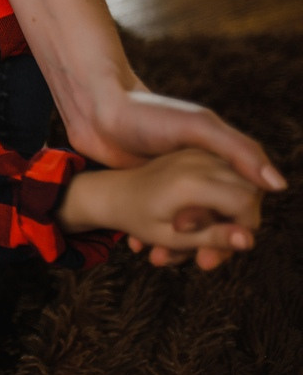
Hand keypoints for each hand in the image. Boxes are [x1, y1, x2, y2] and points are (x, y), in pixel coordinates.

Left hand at [66, 84, 283, 266]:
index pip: (245, 204)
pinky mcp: (155, 188)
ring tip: (157, 257)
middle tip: (196, 262)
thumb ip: (238, 151)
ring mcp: (179, 181)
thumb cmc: (147, 113)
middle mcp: (205, 170)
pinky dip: (156, 236)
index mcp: (221, 158)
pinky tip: (137, 245)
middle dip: (208, 244)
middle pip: (220, 219)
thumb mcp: (197, 127)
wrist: (95, 112)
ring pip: (191, 226)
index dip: (237, 228)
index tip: (216, 248)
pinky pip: (164, 221)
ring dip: (178, 247)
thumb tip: (278, 185)